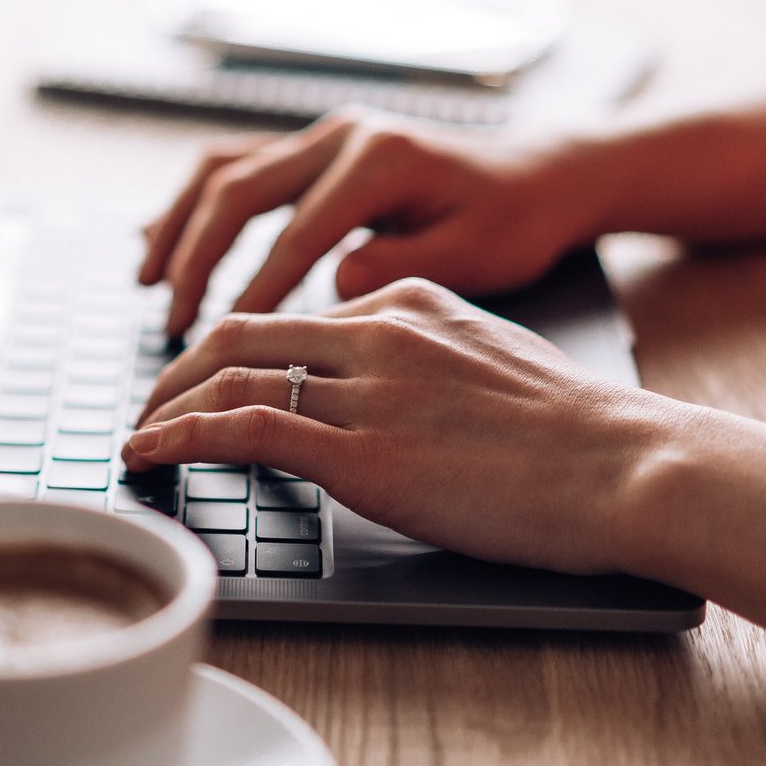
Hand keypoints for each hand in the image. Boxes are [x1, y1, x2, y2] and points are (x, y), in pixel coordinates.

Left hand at [122, 279, 676, 574]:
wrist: (630, 465)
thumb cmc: (581, 434)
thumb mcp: (494, 360)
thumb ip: (430, 357)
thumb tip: (389, 388)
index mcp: (409, 301)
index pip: (293, 317)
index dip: (233, 350)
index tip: (204, 381)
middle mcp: (378, 330)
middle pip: (241, 332)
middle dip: (178, 371)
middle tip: (147, 407)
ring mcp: (368, 389)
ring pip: (228, 376)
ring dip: (165, 408)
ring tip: (136, 439)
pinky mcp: (363, 451)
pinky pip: (243, 428)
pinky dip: (180, 439)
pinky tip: (149, 456)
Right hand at [139, 109, 595, 337]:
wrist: (538, 176)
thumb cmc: (513, 223)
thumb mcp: (475, 255)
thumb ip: (401, 268)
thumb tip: (331, 285)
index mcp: (382, 161)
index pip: (299, 233)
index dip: (256, 289)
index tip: (223, 343)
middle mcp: (343, 135)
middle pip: (238, 189)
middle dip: (196, 258)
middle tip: (172, 321)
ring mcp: (324, 135)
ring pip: (223, 169)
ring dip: (178, 224)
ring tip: (146, 281)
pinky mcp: (315, 148)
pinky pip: (235, 167)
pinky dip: (193, 204)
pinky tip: (161, 240)